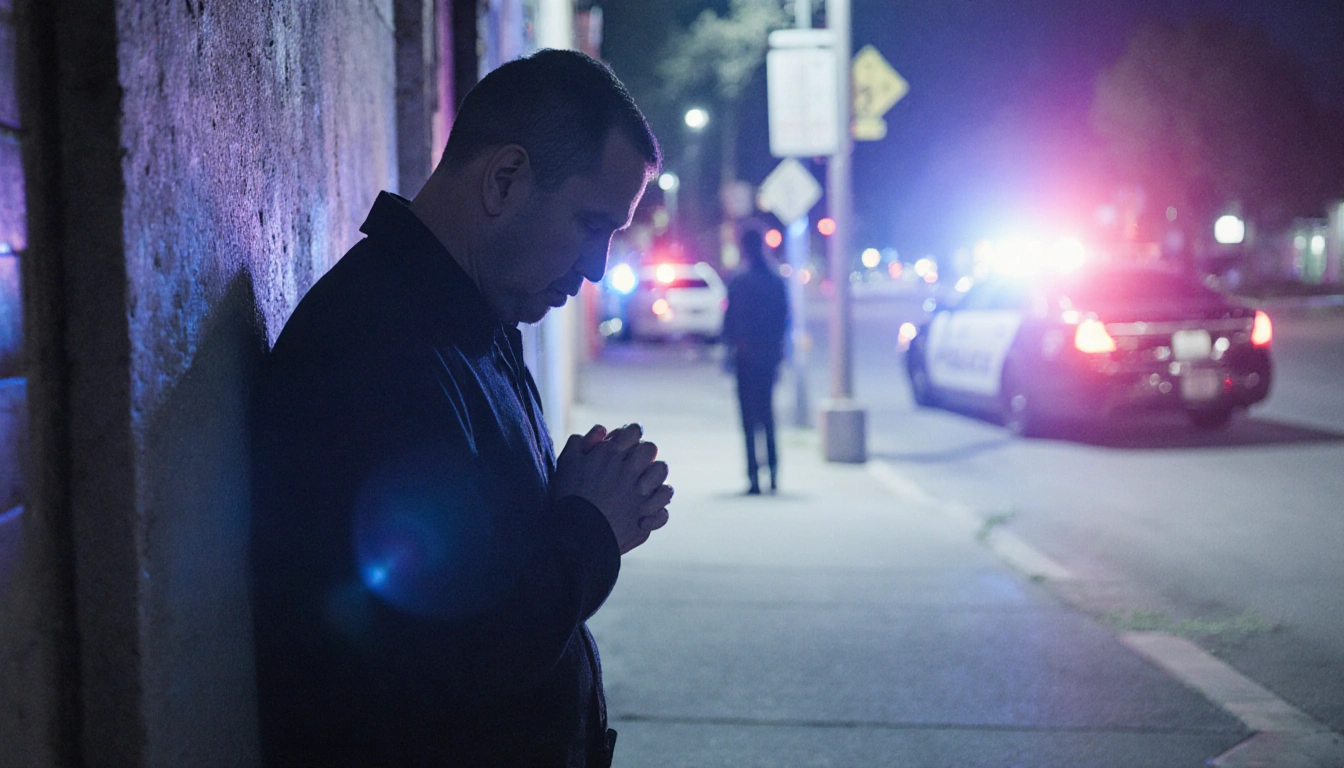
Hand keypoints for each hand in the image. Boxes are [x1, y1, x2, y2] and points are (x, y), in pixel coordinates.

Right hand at [554, 423, 672, 554]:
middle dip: (644, 453)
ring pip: (662, 473)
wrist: (572, 536)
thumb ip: (581, 442)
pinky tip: (647, 511)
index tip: (626, 442)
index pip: (633, 431)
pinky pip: (664, 509)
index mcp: (610, 455)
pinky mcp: (644, 519)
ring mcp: (639, 496)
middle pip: (651, 449)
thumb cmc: (567, 497)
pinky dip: (658, 510)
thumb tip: (602, 430)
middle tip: (634, 463)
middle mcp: (628, 472)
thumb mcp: (566, 463)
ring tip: (644, 485)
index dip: (630, 434)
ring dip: (655, 477)